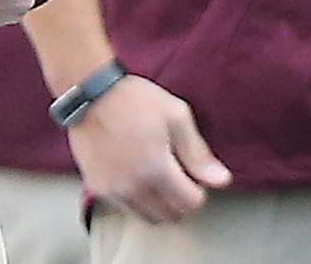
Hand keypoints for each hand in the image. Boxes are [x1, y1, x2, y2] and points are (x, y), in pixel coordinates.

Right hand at [67, 74, 229, 222]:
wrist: (88, 93)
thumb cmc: (134, 99)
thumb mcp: (174, 115)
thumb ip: (198, 152)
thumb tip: (221, 181)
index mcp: (157, 169)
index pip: (191, 204)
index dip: (198, 190)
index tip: (191, 174)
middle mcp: (135, 187)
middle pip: (170, 216)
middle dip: (180, 201)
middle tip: (177, 177)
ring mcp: (114, 190)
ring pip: (148, 218)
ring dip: (160, 206)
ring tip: (158, 179)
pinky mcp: (98, 188)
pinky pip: (126, 209)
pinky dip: (137, 201)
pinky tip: (137, 177)